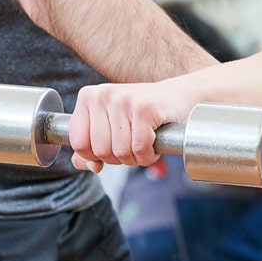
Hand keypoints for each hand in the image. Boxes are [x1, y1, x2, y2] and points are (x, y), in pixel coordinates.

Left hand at [69, 82, 198, 171]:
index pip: (78, 142)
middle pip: (100, 150)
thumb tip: (84, 165)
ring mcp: (123, 99)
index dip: (96, 156)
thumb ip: (92, 146)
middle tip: (134, 147)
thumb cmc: (146, 114)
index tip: (112, 150)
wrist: (182, 96)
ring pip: (120, 152)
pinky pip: (139, 148)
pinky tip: (155, 144)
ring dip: (137, 158)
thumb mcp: (113, 127)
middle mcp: (103, 94)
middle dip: (120, 158)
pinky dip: (149, 155)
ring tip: (146, 144)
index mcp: (89, 97)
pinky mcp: (144, 107)